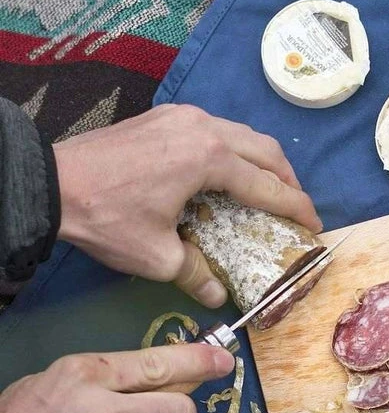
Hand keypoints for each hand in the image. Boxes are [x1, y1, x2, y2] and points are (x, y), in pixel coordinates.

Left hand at [53, 105, 322, 306]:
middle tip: (298, 208)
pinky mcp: (166, 115)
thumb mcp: (156, 256)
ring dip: (263, 161)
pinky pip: (216, 128)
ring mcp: (184, 116)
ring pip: (242, 134)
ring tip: (269, 189)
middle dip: (288, 180)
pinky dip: (235, 150)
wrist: (48, 182)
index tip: (314, 225)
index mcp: (210, 159)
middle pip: (265, 150)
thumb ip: (196, 274)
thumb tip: (218, 297)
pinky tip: (228, 172)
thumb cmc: (106, 217)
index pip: (268, 186)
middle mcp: (205, 128)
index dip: (296, 208)